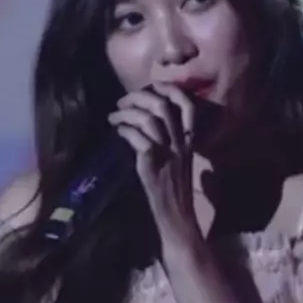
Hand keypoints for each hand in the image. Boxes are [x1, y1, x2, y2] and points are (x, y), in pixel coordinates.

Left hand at [108, 83, 201, 250]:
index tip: (152, 86)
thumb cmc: (173, 190)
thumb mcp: (177, 160)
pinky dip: (125, 131)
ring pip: (149, 120)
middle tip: (122, 102)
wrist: (176, 216)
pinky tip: (118, 132)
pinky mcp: (153, 165)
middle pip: (162, 107)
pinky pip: (139, 139)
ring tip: (114, 116)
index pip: (187, 105)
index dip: (170, 89)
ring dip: (127, 113)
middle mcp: (180, 144)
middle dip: (139, 97)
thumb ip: (169, 139)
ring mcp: (168, 154)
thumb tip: (147, 120)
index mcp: (188, 141)